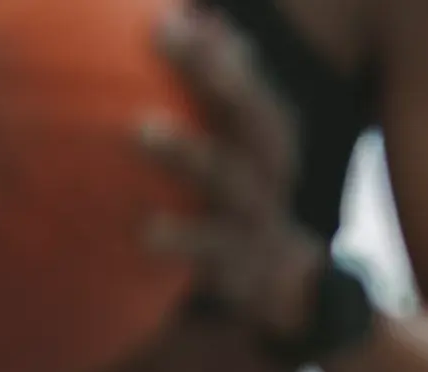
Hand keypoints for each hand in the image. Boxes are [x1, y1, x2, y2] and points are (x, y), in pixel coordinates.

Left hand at [139, 8, 321, 340]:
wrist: (286, 288)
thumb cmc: (237, 198)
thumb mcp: (231, 144)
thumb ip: (210, 88)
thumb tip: (188, 21)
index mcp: (268, 142)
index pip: (248, 87)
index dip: (215, 54)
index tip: (167, 23)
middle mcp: (272, 177)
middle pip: (256, 123)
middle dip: (218, 80)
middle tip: (165, 44)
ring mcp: (261, 225)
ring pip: (236, 186)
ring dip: (193, 155)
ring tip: (141, 130)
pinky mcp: (247, 274)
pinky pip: (217, 259)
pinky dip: (185, 246)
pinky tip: (142, 235)